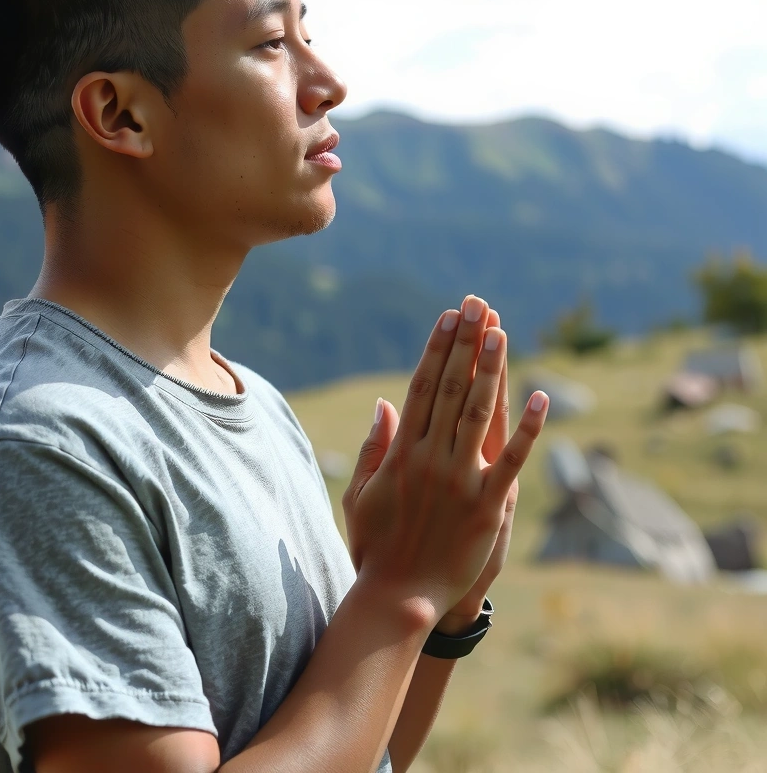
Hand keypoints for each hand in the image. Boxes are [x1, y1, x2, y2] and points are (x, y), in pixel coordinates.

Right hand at [342, 296, 547, 628]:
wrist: (401, 596)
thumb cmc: (377, 544)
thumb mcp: (362, 493)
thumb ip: (373, 447)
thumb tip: (383, 403)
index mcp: (401, 453)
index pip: (421, 387)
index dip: (436, 349)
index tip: (448, 318)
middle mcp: (429, 459)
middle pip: (449, 389)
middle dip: (464, 344)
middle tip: (477, 306)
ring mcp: (459, 481)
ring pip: (476, 415)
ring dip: (489, 371)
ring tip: (499, 332)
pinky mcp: (487, 508)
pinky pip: (512, 462)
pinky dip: (527, 430)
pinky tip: (541, 398)